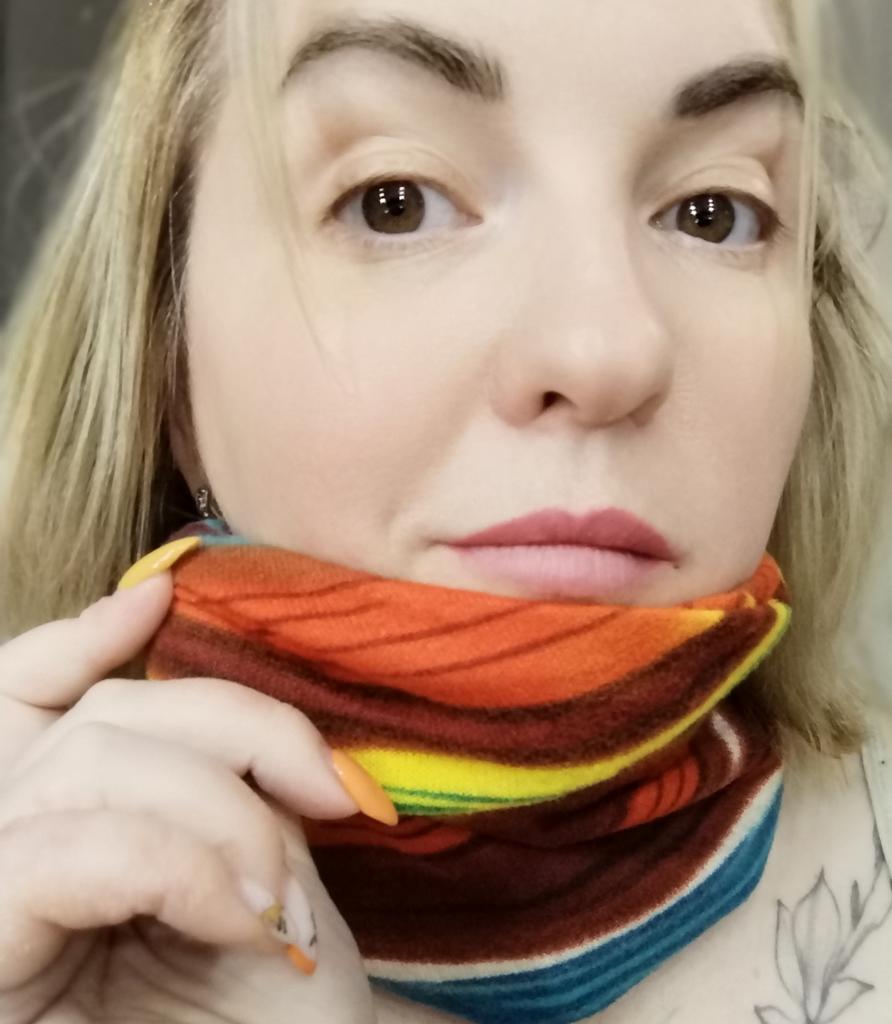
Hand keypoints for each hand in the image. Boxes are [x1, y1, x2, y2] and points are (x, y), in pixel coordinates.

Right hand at [0, 568, 380, 1023]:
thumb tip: (148, 599)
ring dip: (219, 814)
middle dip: (235, 743)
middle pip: (98, 719)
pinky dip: (174, 863)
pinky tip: (243, 916)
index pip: (23, 701)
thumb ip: (205, 755)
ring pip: (89, 763)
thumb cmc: (276, 1003)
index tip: (162, 598)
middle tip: (323, 819)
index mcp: (65, 827)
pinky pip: (60, 853)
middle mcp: (10, 854)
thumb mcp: (252, 845)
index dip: (71, 637)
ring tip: (280, 903)